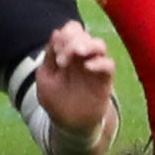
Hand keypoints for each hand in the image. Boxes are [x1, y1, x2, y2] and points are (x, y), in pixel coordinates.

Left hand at [35, 19, 118, 140]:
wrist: (68, 124)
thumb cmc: (56, 99)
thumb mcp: (45, 76)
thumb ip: (50, 55)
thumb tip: (57, 32)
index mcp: (67, 52)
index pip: (72, 29)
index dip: (65, 33)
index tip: (55, 50)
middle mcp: (83, 57)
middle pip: (84, 34)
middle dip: (72, 40)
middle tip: (62, 59)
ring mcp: (94, 68)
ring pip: (99, 45)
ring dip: (87, 45)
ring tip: (77, 53)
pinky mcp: (104, 81)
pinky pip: (109, 65)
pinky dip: (100, 62)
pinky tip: (88, 67)